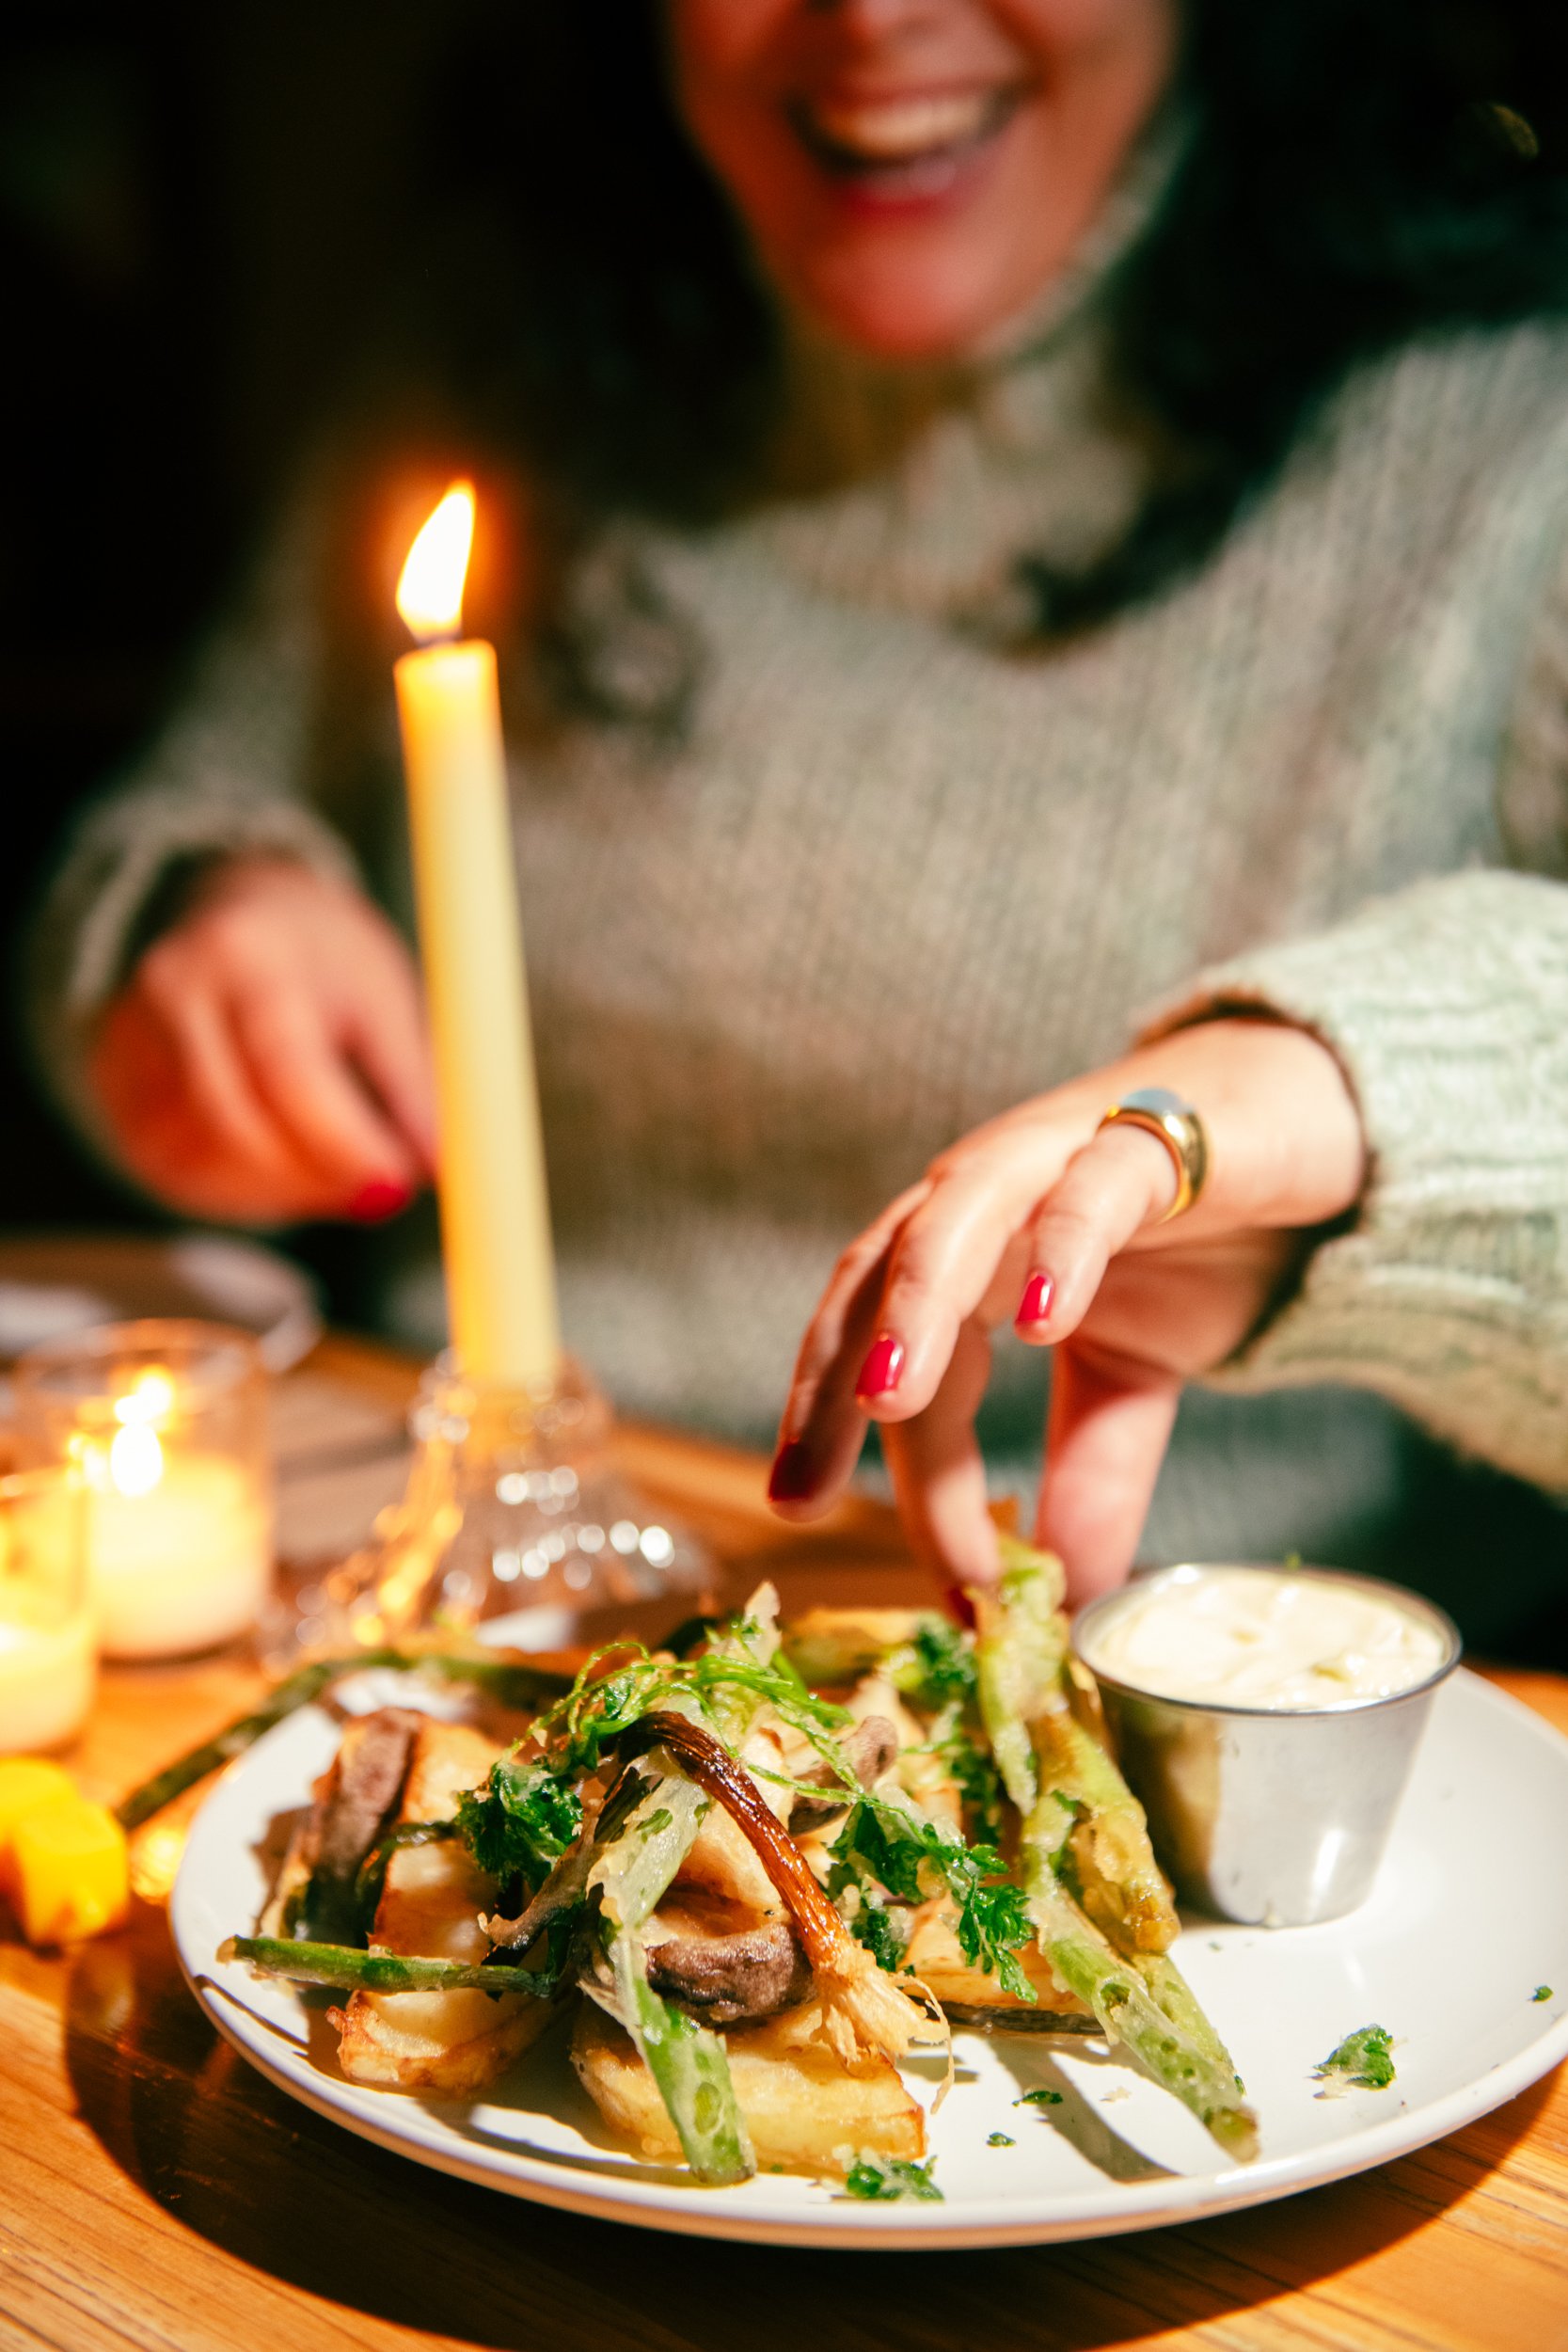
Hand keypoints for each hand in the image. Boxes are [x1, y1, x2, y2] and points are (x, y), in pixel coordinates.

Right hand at [89, 859, 435, 1224]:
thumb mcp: (384, 996)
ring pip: (204, 1159)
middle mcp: (175, 992)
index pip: (288, 1068)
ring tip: (341, 1171)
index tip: (397, 1184)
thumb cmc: (325, 956)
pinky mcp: (116, 1086)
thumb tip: (436, 1166)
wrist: (242, 911)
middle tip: (382, 1194)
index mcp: (249, 954)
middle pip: (236, 1125)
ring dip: (285, 1191)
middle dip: (317, 1177)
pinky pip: (177, 1167)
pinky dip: (243, 1189)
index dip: (343, 1140)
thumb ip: (411, 1083)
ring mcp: (130, 1040)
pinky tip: (289, 1170)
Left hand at [767, 1019, 1365, 1604]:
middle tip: (801, 1490)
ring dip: (915, 1310)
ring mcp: (1052, 1157)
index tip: (835, 1536)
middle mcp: (978, 1202)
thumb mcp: (1131, 1378)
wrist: (1303, 1121)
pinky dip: (1061, 1247)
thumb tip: (1073, 1600)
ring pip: (953, 1221)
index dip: (846, 1444)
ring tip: (888, 1402)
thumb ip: (1090, 1473)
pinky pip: (1089, 1186)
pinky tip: (1047, 1321)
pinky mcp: (1145, 1137)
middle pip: (874, 1286)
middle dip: (830, 1390)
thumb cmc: (1191, 1236)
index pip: (875, 1353)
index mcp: (957, 1261)